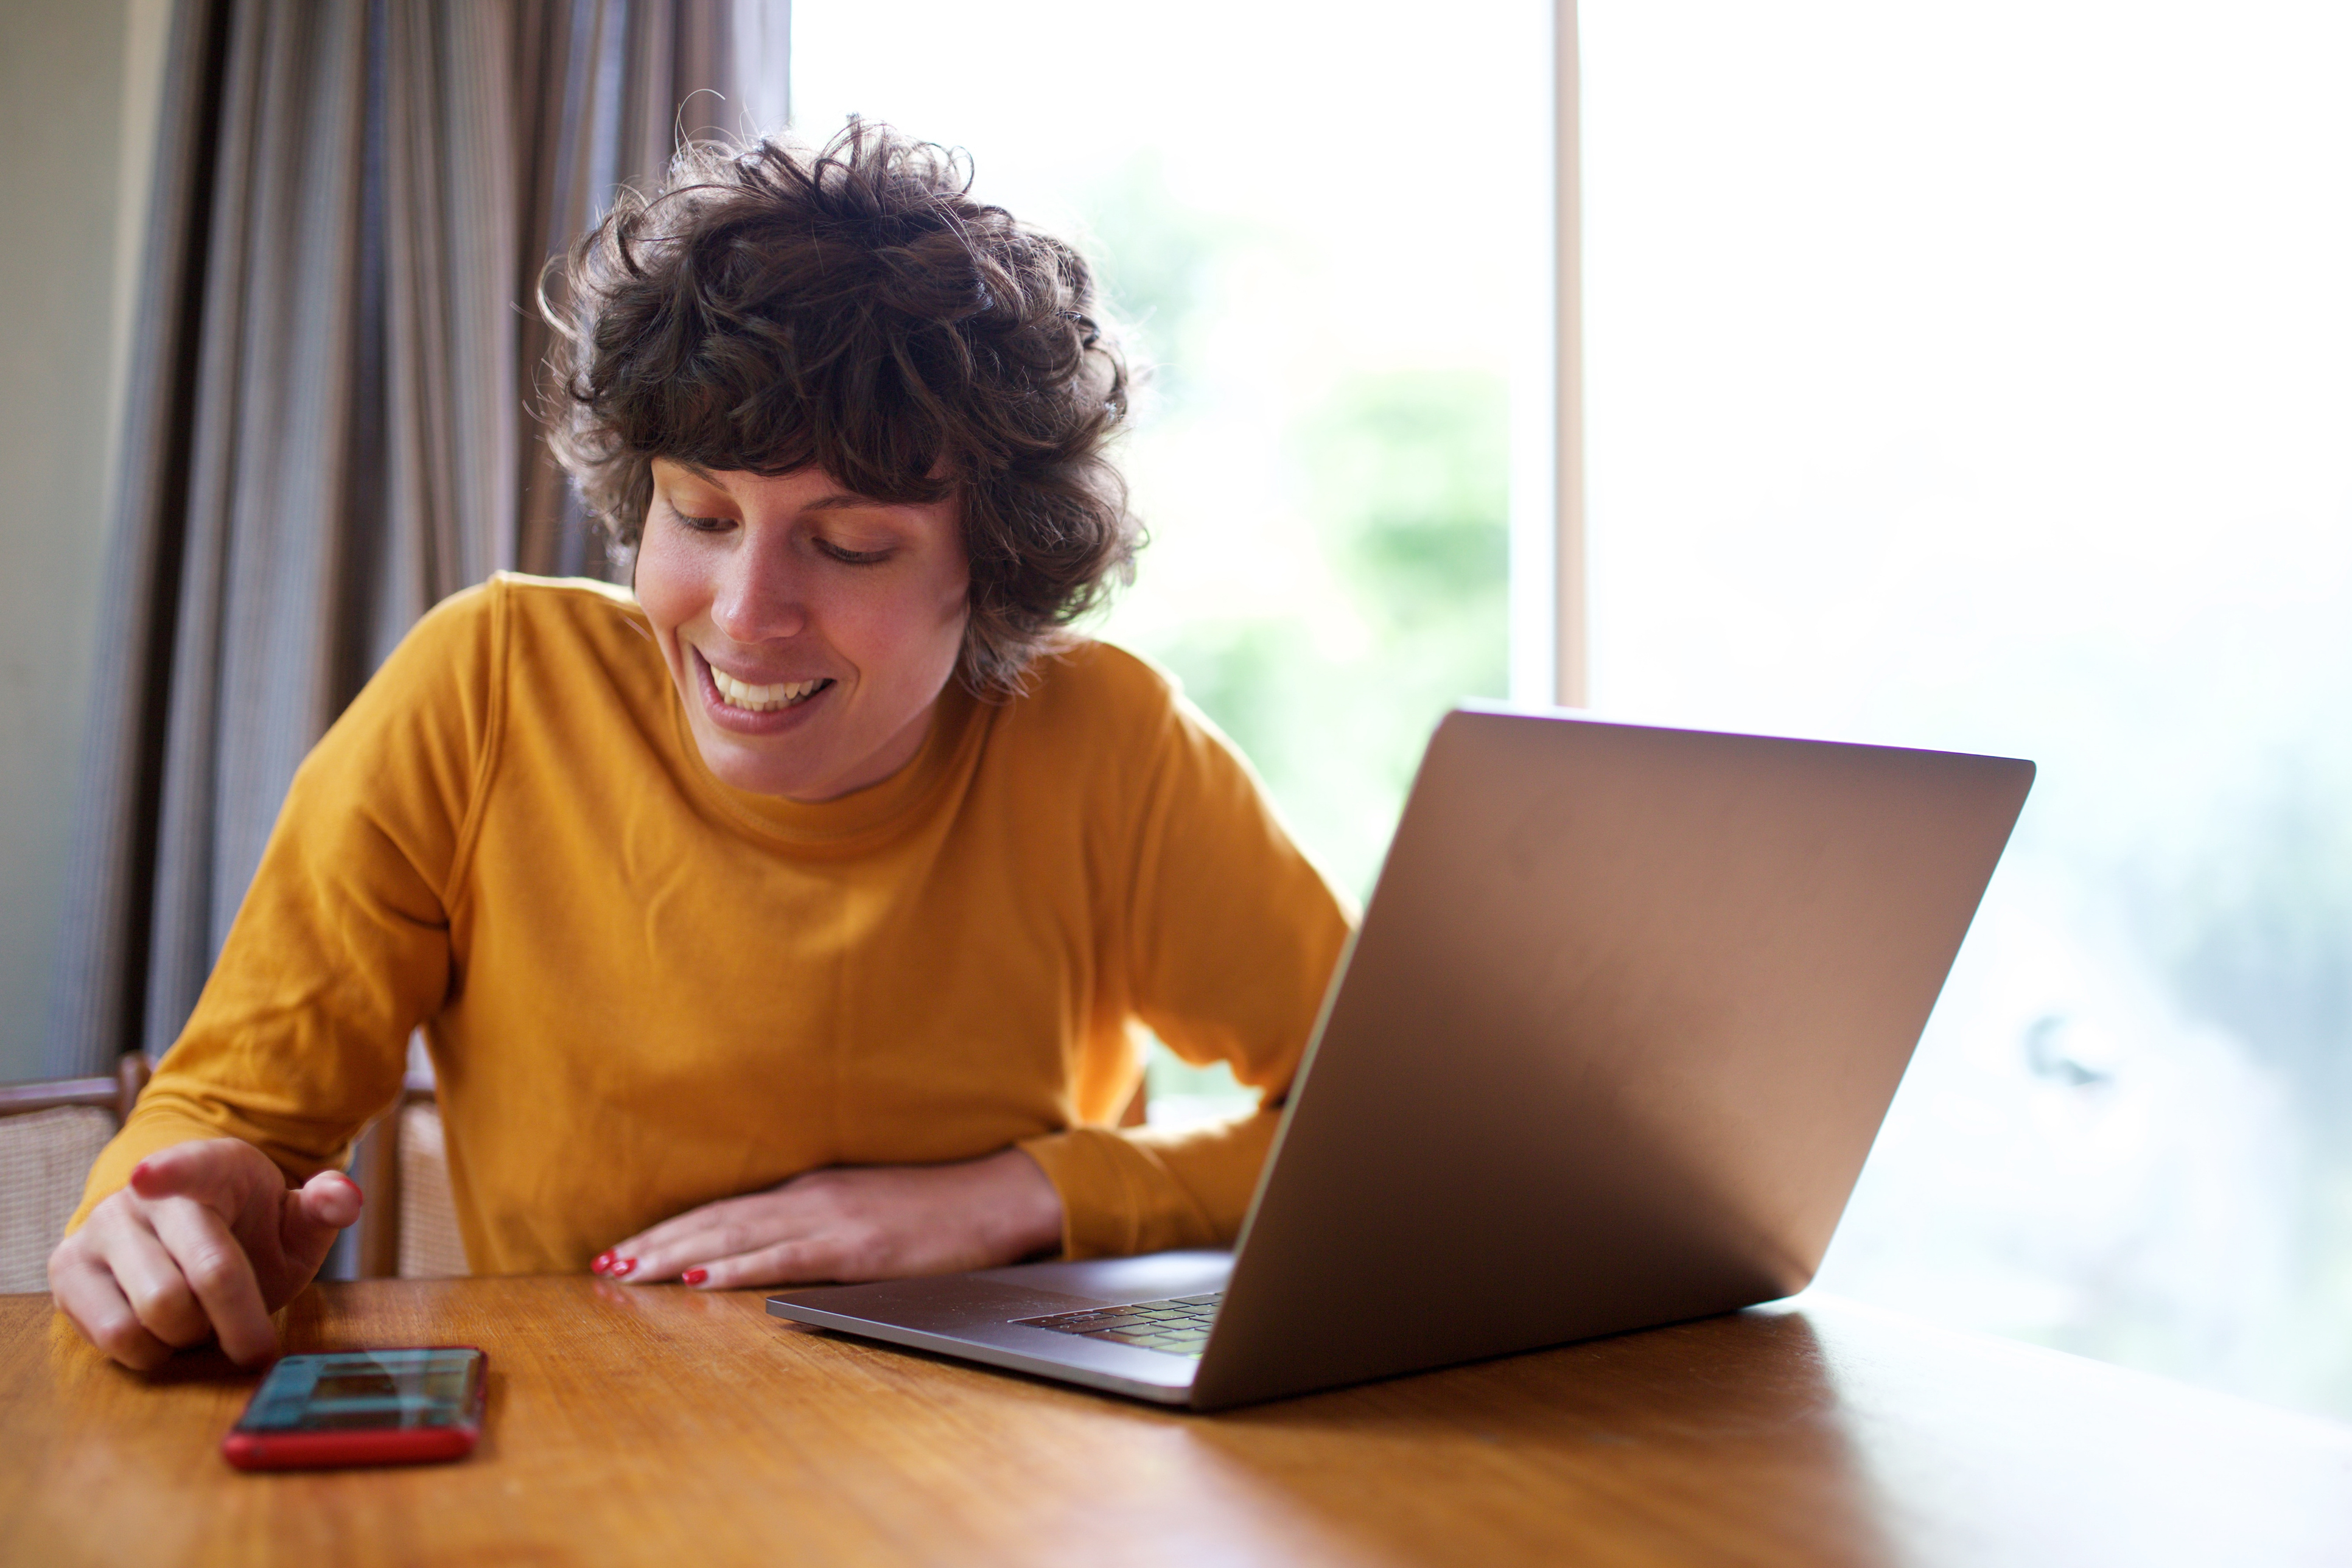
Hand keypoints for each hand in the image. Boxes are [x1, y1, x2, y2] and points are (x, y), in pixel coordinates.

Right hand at [48, 1138, 363, 1370]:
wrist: (181, 1243)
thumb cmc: (247, 1233)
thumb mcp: (292, 1223)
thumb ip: (322, 1210)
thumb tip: (344, 1197)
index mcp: (209, 1168)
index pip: (189, 1166)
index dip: (170, 1171)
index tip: (148, 1177)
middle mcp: (142, 1195)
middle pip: (198, 1276)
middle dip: (239, 1320)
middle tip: (253, 1337)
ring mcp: (99, 1230)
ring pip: (151, 1313)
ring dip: (191, 1335)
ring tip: (201, 1319)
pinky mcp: (67, 1271)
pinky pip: (113, 1336)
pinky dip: (152, 1351)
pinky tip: (165, 1333)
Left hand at [596, 1147, 1063, 1289]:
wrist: (995, 1196)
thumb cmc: (933, 1210)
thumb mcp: (862, 1208)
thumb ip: (814, 1223)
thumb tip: (765, 1247)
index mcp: (808, 1191)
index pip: (723, 1208)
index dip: (669, 1228)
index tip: (623, 1247)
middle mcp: (808, 1198)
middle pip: (715, 1218)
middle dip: (655, 1242)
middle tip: (603, 1263)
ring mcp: (831, 1220)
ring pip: (736, 1234)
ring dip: (677, 1253)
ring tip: (630, 1270)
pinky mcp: (856, 1248)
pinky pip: (786, 1257)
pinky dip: (740, 1266)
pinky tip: (705, 1276)